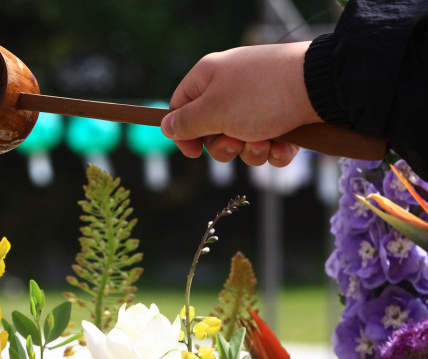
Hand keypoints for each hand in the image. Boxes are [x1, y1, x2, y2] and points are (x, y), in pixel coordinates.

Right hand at [161, 42, 321, 166]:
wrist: (321, 87)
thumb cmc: (259, 95)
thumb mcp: (213, 111)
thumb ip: (186, 123)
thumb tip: (165, 126)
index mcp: (209, 78)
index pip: (181, 106)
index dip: (183, 133)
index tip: (193, 153)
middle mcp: (232, 88)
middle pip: (212, 130)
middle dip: (224, 146)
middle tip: (236, 140)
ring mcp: (259, 102)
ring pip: (242, 141)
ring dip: (252, 150)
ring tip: (266, 140)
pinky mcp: (284, 116)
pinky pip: (269, 143)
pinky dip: (275, 150)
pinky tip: (284, 145)